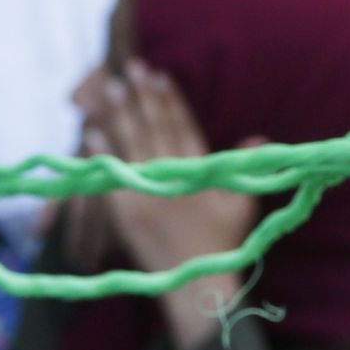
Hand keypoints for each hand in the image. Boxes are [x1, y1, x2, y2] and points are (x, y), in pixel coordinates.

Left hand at [79, 61, 259, 276]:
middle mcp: (174, 179)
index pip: (184, 128)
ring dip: (121, 114)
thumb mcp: (241, 205)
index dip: (172, 100)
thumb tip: (257, 139)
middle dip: (144, 97)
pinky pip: (113, 175)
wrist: (196, 282)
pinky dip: (102, 152)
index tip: (162, 76)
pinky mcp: (126, 212)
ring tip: (112, 87)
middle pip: (155, 129)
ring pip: (132, 145)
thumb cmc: (221, 244)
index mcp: (201, 174)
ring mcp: (147, 194)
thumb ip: (244, 169)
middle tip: (132, 67)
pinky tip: (92, 130)